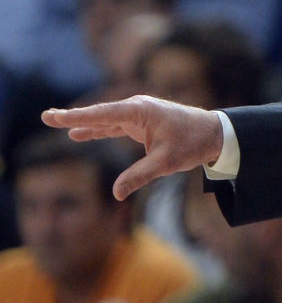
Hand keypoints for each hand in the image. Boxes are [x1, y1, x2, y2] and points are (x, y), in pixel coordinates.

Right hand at [42, 96, 224, 199]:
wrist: (215, 134)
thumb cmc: (193, 143)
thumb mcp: (166, 162)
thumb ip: (140, 176)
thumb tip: (117, 193)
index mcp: (140, 111)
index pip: (102, 115)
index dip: (77, 117)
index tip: (55, 117)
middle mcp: (137, 108)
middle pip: (99, 114)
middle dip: (74, 117)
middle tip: (46, 117)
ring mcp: (139, 114)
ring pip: (105, 120)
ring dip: (83, 123)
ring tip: (58, 124)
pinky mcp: (143, 122)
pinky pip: (114, 125)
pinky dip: (98, 129)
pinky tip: (80, 134)